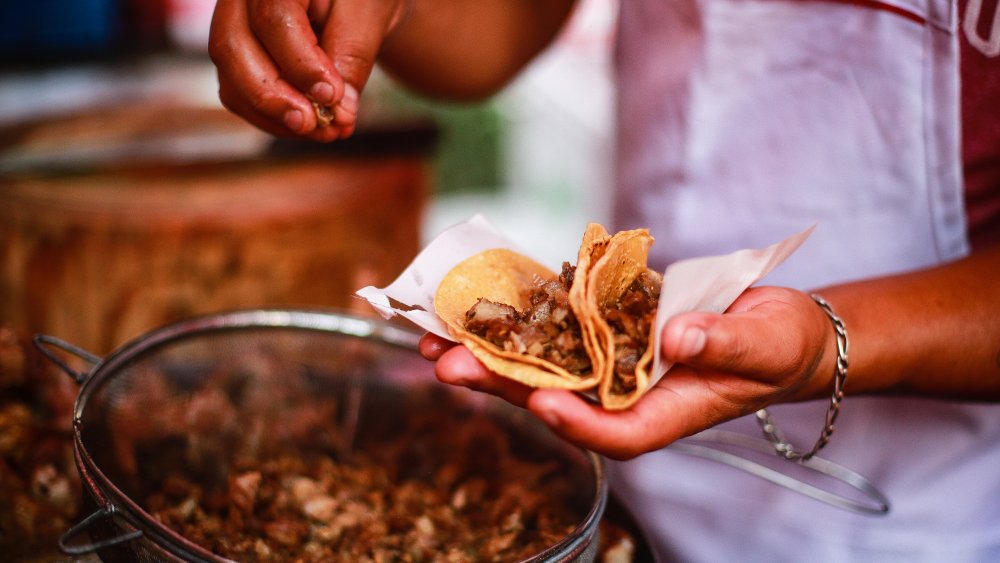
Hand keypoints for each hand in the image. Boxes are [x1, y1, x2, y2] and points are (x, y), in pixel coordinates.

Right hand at [209, 0, 411, 140]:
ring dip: (274, 116)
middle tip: (315, 124)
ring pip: (230, 78)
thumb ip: (352, 57)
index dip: (301, 64)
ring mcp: (230, 27)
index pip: (274, 20)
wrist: (350, 1)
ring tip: (321, 131)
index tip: (332, 96)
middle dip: (274, 97)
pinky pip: (237, 94)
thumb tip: (339, 114)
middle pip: (232, 49)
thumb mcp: (367, 16)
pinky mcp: (236, 58)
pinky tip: (306, 126)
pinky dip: (270, 118)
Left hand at [420, 286, 835, 459]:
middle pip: (557, 397)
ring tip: (436, 340)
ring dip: (491, 352)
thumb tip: (679, 337)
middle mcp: (626, 394)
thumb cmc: (780, 346)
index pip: (615, 433)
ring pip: (543, 364)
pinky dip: (520, 316)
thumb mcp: (764, 344)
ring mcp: (610, 363)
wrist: (773, 326)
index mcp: (665, 412)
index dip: (577, 423)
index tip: (543, 404)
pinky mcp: (604, 330)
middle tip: (447, 365)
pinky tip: (480, 303)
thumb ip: (723, 344)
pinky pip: (556, 327)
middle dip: (502, 383)